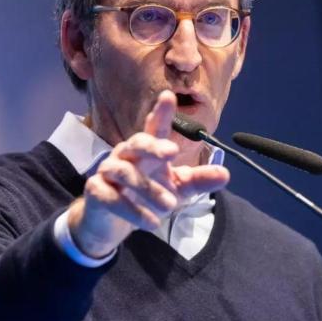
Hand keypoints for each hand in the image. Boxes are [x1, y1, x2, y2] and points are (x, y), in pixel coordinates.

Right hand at [67, 90, 229, 256]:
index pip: (154, 128)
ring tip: (169, 206)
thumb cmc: (147, 197)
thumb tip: (225, 174)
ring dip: (148, 189)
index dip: (160, 113)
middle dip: (153, 145)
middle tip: (172, 153)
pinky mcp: (96, 191)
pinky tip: (150, 222)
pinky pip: (111, 197)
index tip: (168, 96)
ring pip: (124, 172)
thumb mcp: (177, 189)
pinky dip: (132, 210)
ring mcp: (108, 171)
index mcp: (147, 151)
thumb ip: (199, 180)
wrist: (115, 223)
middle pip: (137, 142)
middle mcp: (126, 155)